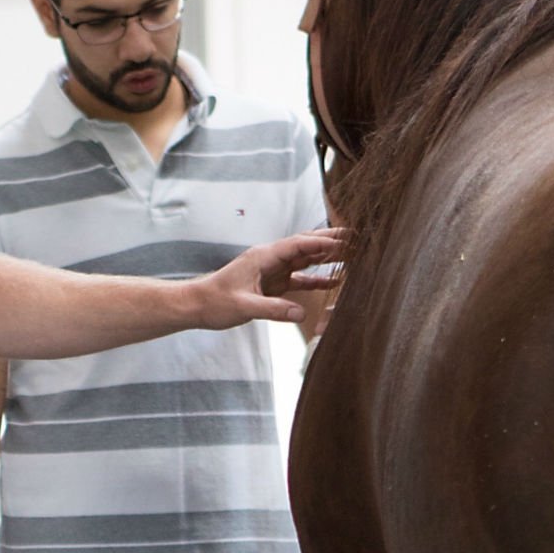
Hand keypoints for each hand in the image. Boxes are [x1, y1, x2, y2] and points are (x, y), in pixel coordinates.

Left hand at [196, 228, 346, 327]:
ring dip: (326, 257)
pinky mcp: (272, 284)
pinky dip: (316, 279)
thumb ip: (273, 309)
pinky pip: (299, 279)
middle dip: (329, 242)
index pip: (298, 244)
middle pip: (305, 246)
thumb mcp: (244, 307)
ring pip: (304, 260)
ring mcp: (272, 271)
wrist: (197, 306)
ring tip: (351, 255)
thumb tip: (301, 314)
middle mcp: (270, 259)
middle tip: (355, 238)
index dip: (321, 241)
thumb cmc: (215, 302)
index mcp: (263, 256)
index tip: (344, 239)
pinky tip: (333, 281)